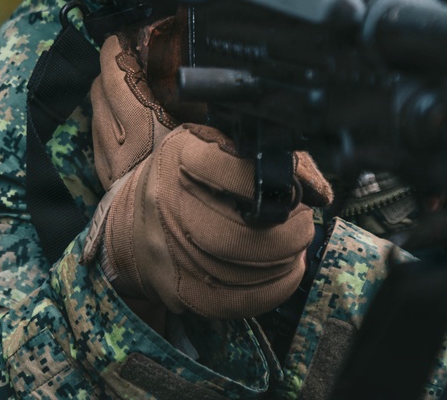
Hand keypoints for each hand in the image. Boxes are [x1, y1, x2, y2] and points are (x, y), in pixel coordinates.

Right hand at [89, 24, 332, 318]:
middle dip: (291, 234)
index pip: (241, 176)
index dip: (282, 188)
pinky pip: (230, 303)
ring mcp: (168, 252)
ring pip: (240, 271)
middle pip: (243, 235)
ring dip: (284, 263)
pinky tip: (285, 275)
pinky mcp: (175, 289)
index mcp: (181, 158)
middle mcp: (168, 205)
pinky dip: (269, 293)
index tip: (299, 193)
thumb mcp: (217, 142)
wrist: (128, 219)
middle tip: (305, 225)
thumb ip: (269, 155)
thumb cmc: (184, 173)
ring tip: (297, 247)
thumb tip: (319, 189)